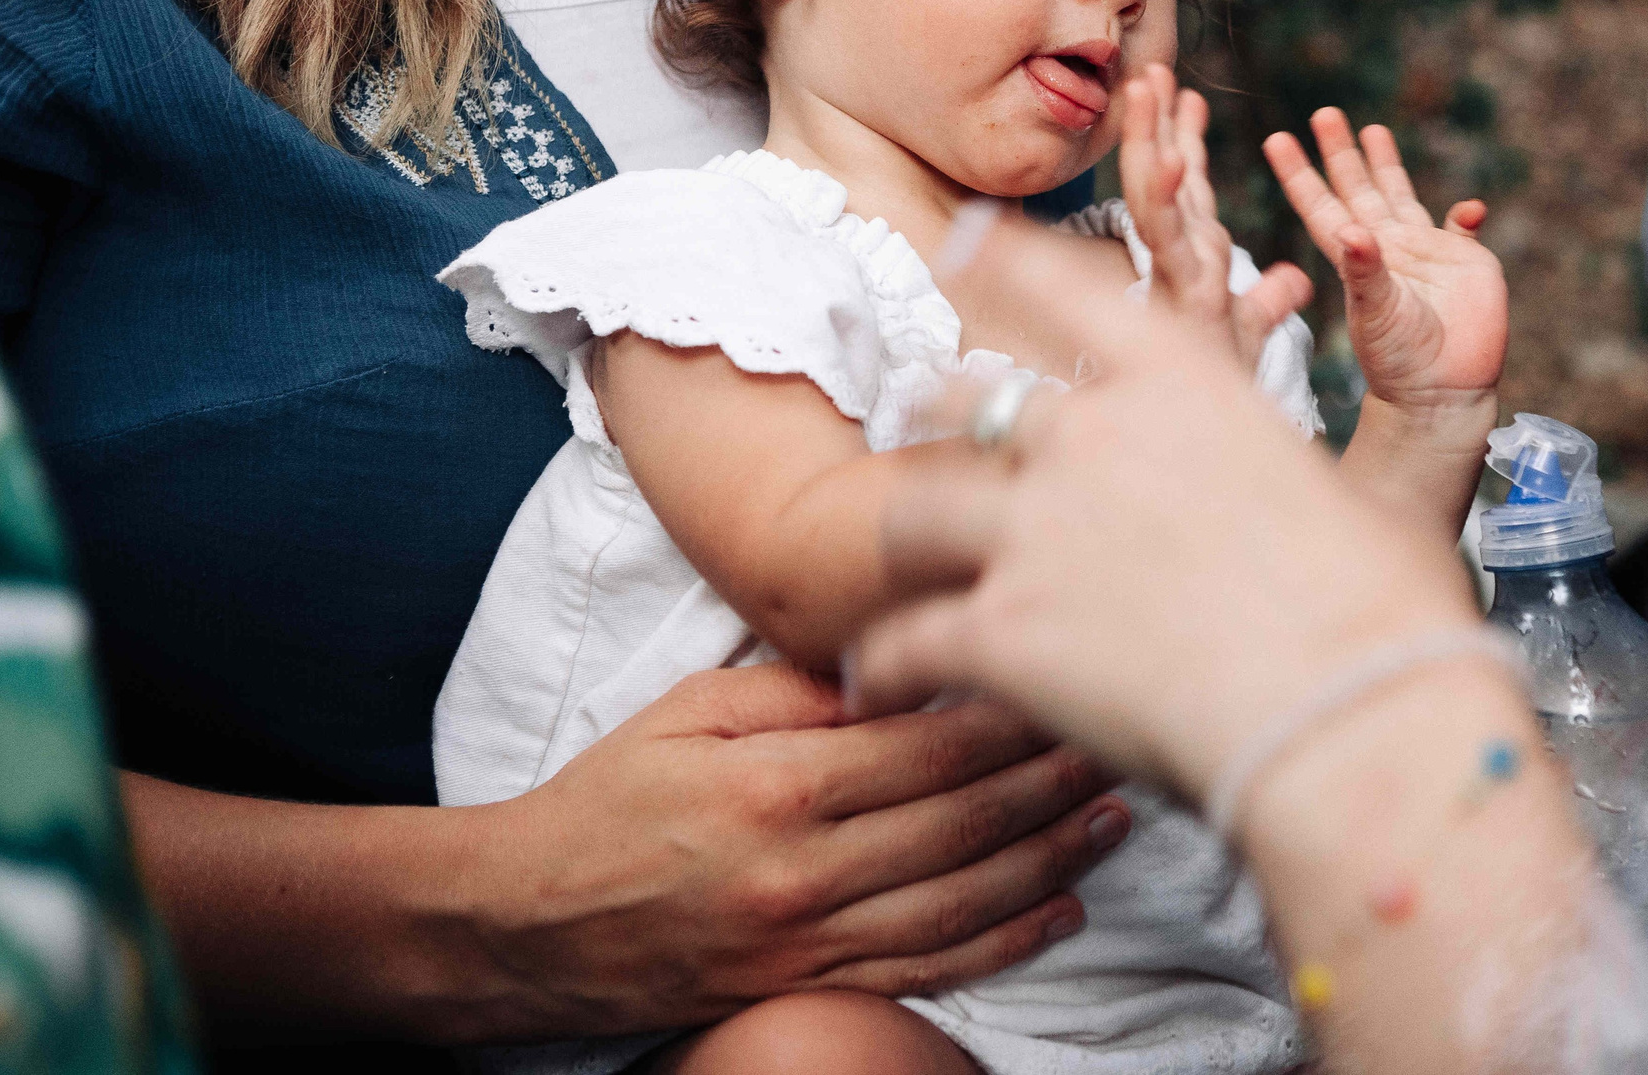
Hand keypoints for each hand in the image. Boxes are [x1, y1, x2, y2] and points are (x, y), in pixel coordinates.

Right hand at [470, 663, 1128, 1036]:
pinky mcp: (805, 983)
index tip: (1067, 675)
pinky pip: (925, 966)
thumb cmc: (611, 798)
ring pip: (960, 899)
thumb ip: (800, 692)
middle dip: (1050, 781)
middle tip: (1120, 739)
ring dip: (1049, 860)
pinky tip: (1058, 912)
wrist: (527, 922)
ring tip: (1112, 819)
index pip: (926, 746)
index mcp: (778, 783)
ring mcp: (809, 938)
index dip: (1009, 714)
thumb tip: (898, 664)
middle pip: (961, 821)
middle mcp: (803, 867)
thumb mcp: (694, 711)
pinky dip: (1002, 943)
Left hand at [853, 215, 1481, 800]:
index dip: (996, 255)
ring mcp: (1036, 527)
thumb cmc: (1383, 610)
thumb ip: (1288, 480)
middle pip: (966, 399)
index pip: (1058, 284)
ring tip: (884, 572)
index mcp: (1180, 379)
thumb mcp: (1346, 498)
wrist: (1351, 712)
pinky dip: (885, 662)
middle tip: (917, 432)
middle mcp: (1091, 433)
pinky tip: (879, 684)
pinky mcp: (1002, 631)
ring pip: (912, 510)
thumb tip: (1313, 506)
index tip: (956, 243)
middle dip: (933, 415)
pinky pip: (906, 638)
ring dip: (896, 539)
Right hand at [1117, 65, 1312, 370]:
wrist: (1216, 435)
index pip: (1188, 188)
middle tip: (1148, 73)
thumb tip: (1294, 279)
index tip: (1184, 95)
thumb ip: (1269, 299)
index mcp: (1195, 259)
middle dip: (1153, 126)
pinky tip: (1171, 158)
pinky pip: (1169, 239)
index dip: (1184, 140)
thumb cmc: (1227, 386)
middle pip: (1163, 179)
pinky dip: (1167, 198)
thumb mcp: (1254, 331)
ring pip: (1156, 195)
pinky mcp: (1181, 294)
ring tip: (1147, 90)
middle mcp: (1180, 259)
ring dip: (1149, 140)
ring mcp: (1178, 273)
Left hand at [1264, 108, 1506, 419]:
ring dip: (1387, 165)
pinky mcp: (1467, 263)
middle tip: (1324, 112)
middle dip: (1340, 152)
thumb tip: (1354, 230)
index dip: (1299, 174)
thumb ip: (1366, 271)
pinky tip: (1468, 207)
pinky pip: (1462, 229)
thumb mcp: (1375, 313)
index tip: (1276, 140)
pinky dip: (1466, 215)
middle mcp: (1385, 248)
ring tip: (1372, 129)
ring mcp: (1426, 253)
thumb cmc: (1398, 360)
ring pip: (1401, 196)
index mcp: (1354, 258)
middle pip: (1357, 188)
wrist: (1442, 391)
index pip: (1320, 206)